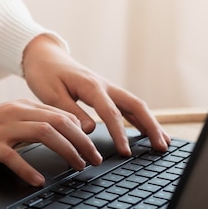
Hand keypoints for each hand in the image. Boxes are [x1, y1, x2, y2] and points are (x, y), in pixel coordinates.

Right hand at [0, 100, 103, 185]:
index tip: (94, 148)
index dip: (82, 132)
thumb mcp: (12, 118)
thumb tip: (66, 132)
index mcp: (24, 106)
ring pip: (43, 133)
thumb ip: (35, 121)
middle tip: (94, 160)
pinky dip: (28, 169)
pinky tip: (38, 180)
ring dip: (65, 150)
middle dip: (81, 141)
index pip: (61, 115)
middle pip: (58, 122)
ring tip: (77, 166)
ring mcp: (3, 128)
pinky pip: (13, 157)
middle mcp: (17, 113)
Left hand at [21, 35, 169, 155]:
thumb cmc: (45, 74)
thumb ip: (71, 112)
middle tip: (161, 147)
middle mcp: (105, 85)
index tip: (125, 152)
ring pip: (135, 105)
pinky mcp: (105, 92)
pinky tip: (147, 130)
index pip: (111, 113)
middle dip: (150, 127)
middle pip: (135, 106)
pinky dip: (140, 118)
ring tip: (163, 143)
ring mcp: (107, 88)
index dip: (119, 134)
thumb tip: (89, 131)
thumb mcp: (51, 95)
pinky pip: (127, 105)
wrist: (44, 56)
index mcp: (91, 86)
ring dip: (150, 123)